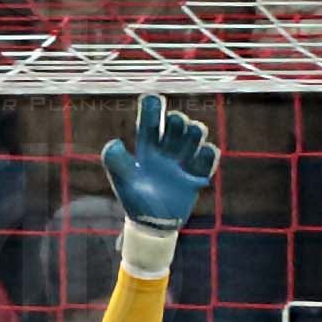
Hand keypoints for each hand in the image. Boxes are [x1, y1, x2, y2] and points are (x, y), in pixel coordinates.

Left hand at [100, 94, 215, 232]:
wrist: (153, 223)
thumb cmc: (135, 199)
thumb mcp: (123, 181)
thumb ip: (116, 162)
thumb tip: (113, 143)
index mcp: (147, 149)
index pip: (150, 123)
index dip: (151, 108)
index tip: (151, 97)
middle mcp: (166, 150)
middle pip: (177, 124)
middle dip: (178, 120)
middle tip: (175, 122)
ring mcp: (183, 160)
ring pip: (196, 134)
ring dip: (194, 132)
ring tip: (192, 134)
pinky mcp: (197, 173)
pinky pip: (209, 155)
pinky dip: (207, 153)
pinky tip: (201, 154)